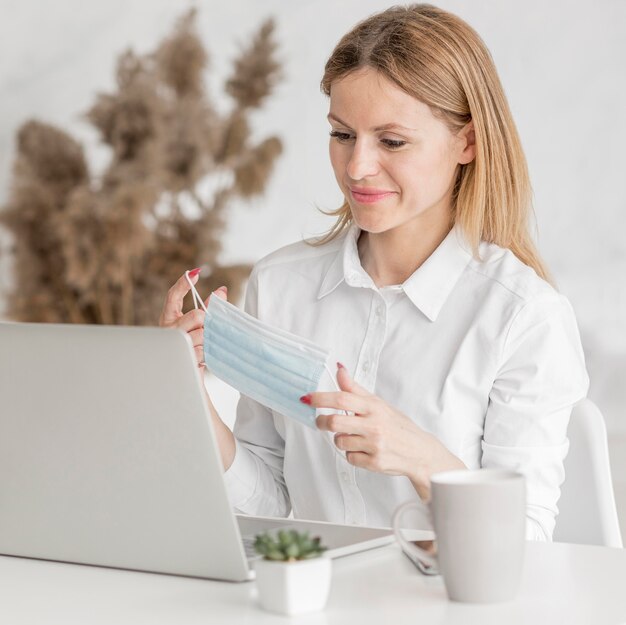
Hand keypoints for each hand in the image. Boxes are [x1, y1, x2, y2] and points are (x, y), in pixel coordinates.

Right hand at [159, 268, 226, 367]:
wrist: (187, 377)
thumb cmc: (193, 348)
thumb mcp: (199, 325)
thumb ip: (209, 308)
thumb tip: (222, 291)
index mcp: (169, 318)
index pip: (173, 296)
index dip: (183, 284)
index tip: (195, 273)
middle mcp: (168, 330)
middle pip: (196, 315)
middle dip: (207, 321)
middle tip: (207, 328)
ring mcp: (174, 344)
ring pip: (202, 333)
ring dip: (208, 339)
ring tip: (202, 347)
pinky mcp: (183, 358)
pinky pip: (204, 349)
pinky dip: (207, 352)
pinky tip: (201, 357)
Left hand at [309, 364, 465, 499]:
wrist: (420, 452)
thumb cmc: (398, 426)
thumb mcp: (378, 403)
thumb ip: (355, 389)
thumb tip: (339, 369)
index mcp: (374, 407)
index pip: (342, 398)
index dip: (321, 398)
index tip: (307, 398)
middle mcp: (374, 425)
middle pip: (335, 422)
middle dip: (322, 422)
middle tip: (321, 421)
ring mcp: (374, 445)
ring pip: (340, 441)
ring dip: (341, 439)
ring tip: (355, 437)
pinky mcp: (375, 463)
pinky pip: (350, 457)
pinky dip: (352, 454)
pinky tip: (364, 450)